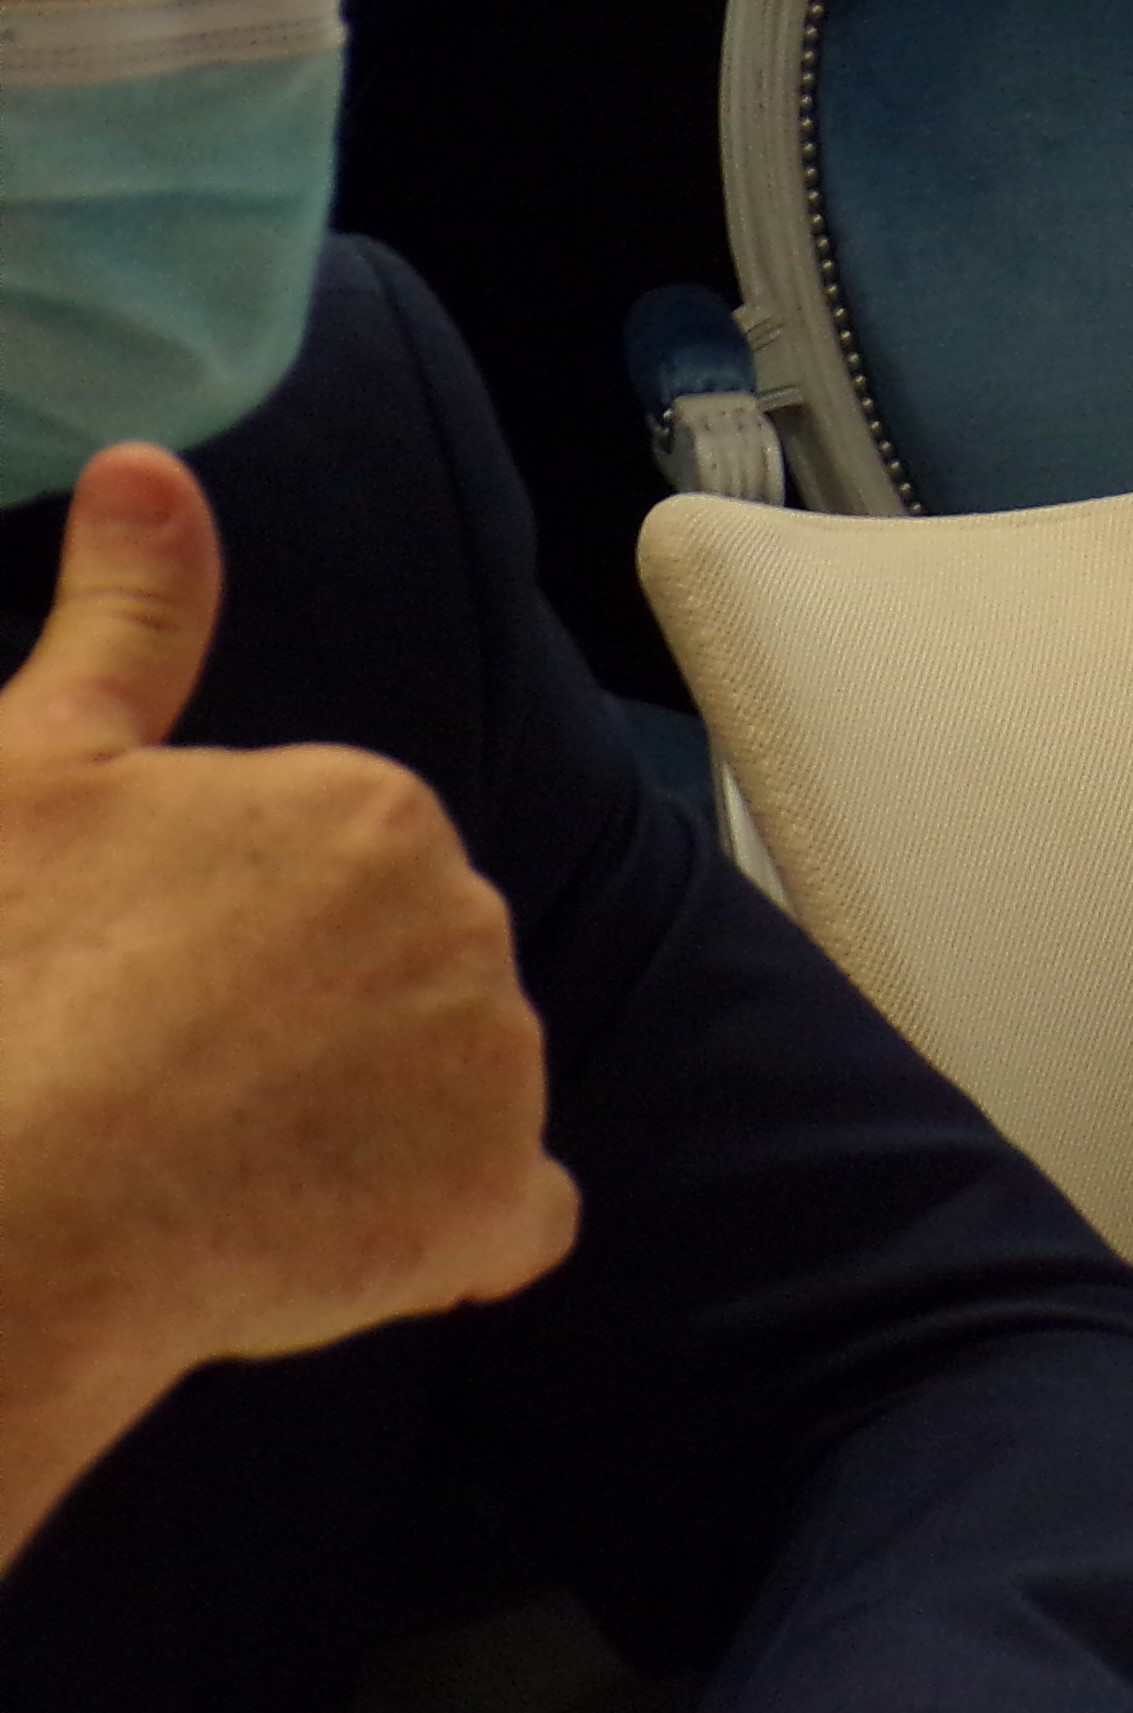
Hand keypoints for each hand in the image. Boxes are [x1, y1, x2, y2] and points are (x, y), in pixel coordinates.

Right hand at [0, 447, 572, 1538]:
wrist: (0, 1208)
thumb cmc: (0, 981)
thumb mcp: (37, 769)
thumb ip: (128, 620)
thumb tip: (153, 468)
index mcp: (372, 808)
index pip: (334, 880)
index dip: (230, 943)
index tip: (136, 982)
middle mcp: (470, 916)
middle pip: (400, 976)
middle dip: (308, 1025)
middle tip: (160, 1082)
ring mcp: (496, 1064)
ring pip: (446, 1091)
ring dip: (360, 1129)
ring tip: (206, 1167)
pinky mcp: (493, 1203)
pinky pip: (502, 1218)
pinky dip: (438, 1235)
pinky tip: (320, 1244)